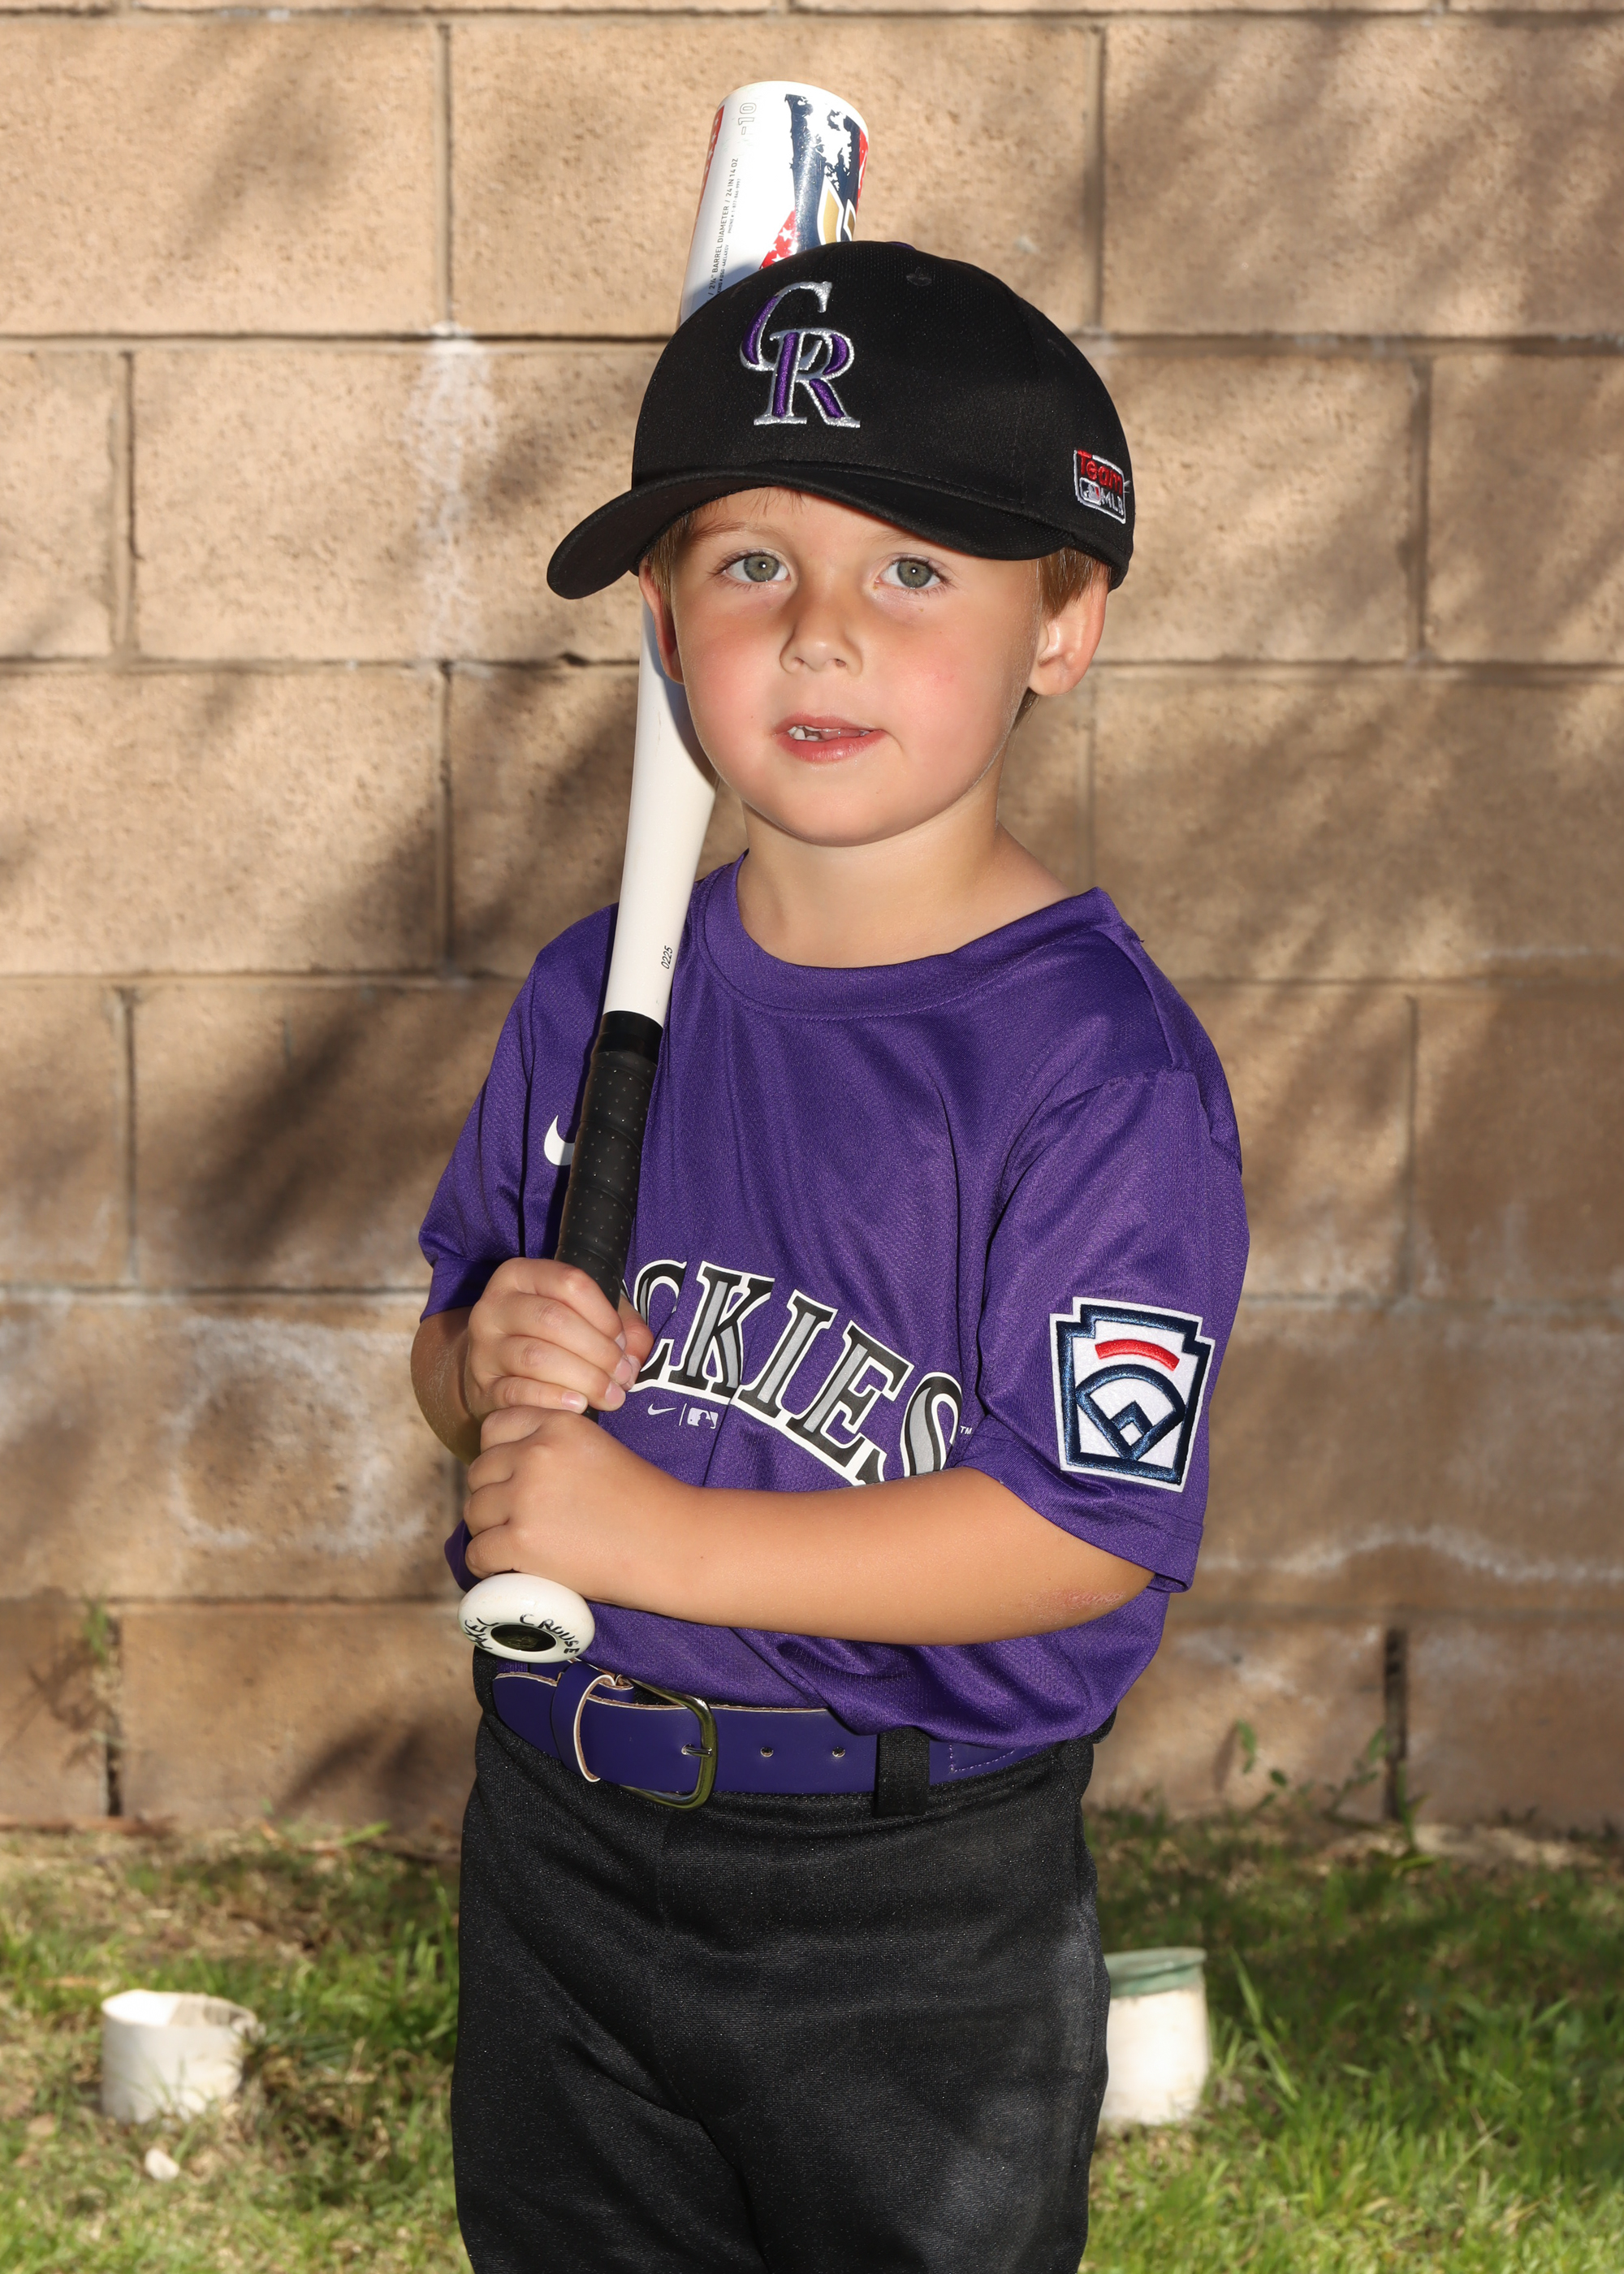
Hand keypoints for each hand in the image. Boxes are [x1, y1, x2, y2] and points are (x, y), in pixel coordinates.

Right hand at [462, 1258, 654, 1426]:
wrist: (495, 1372)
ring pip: (536, 1357)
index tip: (623, 1342)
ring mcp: (483, 1348)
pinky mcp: (481, 1387)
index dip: (604, 1314)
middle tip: (622, 1376)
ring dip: (583, 1379)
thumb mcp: (584, 1317)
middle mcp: (493, 1306)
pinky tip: (578, 1406)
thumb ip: (621, 1325)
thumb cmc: (549, 1338)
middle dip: (598, 1351)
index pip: (569, 1282)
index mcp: (519, 1275)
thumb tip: (635, 1356)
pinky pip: (517, 1392)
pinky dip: (552, 1399)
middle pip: (552, 1319)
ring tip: (609, 1396)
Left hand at [463, 1405, 686, 1596]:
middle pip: (479, 1472)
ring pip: (474, 1512)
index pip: (495, 1428)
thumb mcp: (599, 1450)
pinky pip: (477, 1553)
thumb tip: (512, 1469)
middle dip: (491, 1495)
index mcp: (559, 1424)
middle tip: (514, 1518)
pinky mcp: (522, 1542)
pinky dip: (486, 1565)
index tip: (511, 1478)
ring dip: (487, 1530)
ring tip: (513, 1544)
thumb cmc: (645, 1503)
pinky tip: (503, 1569)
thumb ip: (558, 1447)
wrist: (673, 1544)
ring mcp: (526, 1498)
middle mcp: (536, 1453)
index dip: (498, 1456)